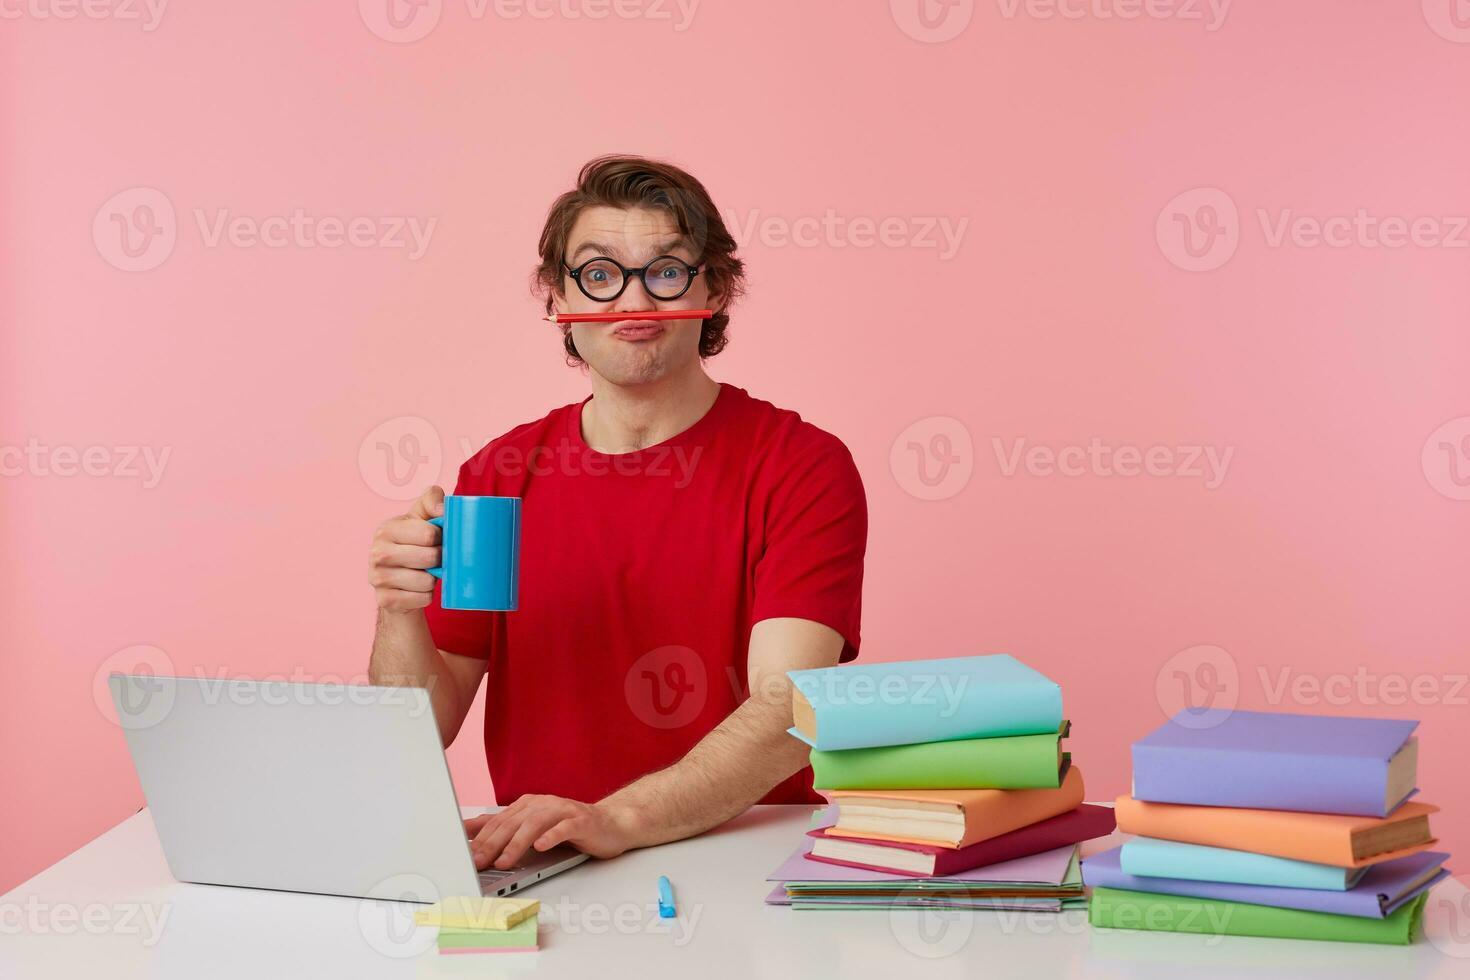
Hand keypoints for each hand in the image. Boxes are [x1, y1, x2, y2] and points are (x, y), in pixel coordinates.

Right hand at [368, 485, 444, 611]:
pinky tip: (418, 588)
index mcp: (387, 529)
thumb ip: (432, 501)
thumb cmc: (414, 542)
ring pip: (427, 581)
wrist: (398, 579)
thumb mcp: (421, 516)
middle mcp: (377, 553)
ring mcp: (378, 578)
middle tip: (436, 558)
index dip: (441, 537)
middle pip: (430, 557)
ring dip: (433, 579)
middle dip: (440, 559)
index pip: (429, 533)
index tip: (438, 539)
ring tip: (425, 573)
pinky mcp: (385, 599)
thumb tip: (443, 510)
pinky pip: (422, 599)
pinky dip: (427, 595)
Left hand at [463, 795, 642, 869]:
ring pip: (535, 824)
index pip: (499, 820)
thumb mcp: (533, 828)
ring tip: (504, 862)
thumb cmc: (570, 829)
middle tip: (478, 862)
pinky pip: (564, 828)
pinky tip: (540, 847)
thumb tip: (469, 831)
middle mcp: (544, 804)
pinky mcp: (581, 821)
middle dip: (493, 843)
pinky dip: (551, 837)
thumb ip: (504, 828)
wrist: (611, 824)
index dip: (480, 838)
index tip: (464, 854)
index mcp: (529, 805)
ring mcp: (563, 810)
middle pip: (513, 822)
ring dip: (517, 844)